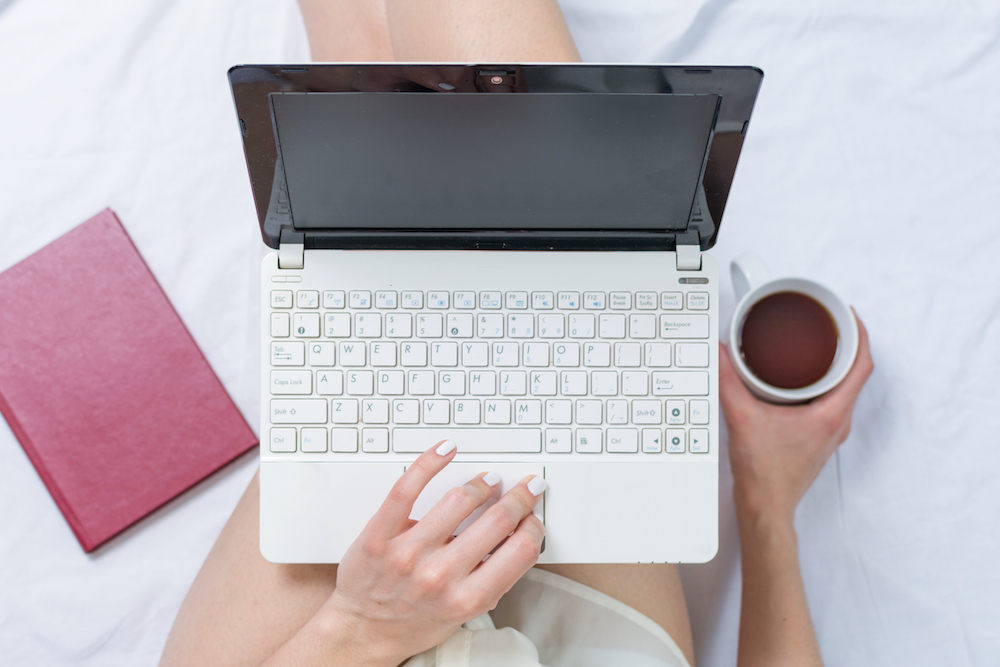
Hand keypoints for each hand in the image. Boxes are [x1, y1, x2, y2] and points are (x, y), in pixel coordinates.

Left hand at [320, 441, 545, 666]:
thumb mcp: (464, 613)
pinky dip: (429, 462)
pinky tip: (445, 450)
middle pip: (497, 520)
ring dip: (481, 483)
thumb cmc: (413, 621)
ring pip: (458, 500)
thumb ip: (490, 579)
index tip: (533, 516)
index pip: (521, 550)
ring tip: (487, 480)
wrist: (363, 632)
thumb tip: (516, 537)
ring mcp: (408, 554)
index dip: (534, 526)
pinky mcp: (380, 536)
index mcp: (467, 599)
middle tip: (524, 488)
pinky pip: (406, 488)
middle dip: (519, 497)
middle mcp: (440, 576)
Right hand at [719, 311, 873, 525]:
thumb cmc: (764, 474)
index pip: (862, 366)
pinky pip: (829, 401)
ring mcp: (830, 431)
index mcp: (831, 414)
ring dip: (833, 364)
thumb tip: (721, 352)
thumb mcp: (741, 418)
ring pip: (843, 389)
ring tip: (814, 344)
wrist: (765, 507)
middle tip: (828, 322)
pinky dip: (821, 383)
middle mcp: (837, 422)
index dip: (860, 335)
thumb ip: (728, 381)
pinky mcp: (819, 437)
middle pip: (855, 374)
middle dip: (845, 344)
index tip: (848, 315)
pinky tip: (798, 378)